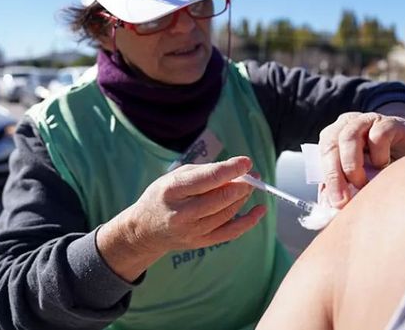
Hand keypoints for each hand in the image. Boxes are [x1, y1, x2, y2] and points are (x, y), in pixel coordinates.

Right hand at [97, 156, 265, 280]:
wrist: (145, 230)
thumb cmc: (163, 196)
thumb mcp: (176, 176)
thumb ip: (205, 171)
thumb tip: (237, 170)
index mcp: (173, 190)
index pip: (208, 178)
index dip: (231, 169)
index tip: (247, 162)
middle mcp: (182, 212)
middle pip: (221, 198)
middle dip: (242, 184)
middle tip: (252, 175)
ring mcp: (192, 230)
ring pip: (228, 213)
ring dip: (243, 197)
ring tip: (249, 186)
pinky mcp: (201, 242)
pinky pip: (231, 232)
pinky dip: (249, 221)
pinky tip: (259, 210)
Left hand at [319, 108, 404, 207]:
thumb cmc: (380, 165)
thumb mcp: (358, 177)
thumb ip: (342, 187)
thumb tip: (329, 207)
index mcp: (333, 135)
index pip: (322, 154)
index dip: (328, 179)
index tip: (335, 203)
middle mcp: (347, 124)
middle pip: (330, 144)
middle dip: (335, 175)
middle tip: (344, 200)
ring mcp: (367, 120)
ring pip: (349, 137)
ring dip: (352, 165)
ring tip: (362, 184)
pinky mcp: (389, 122)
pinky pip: (377, 135)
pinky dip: (378, 155)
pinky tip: (384, 165)